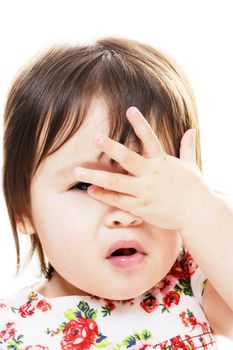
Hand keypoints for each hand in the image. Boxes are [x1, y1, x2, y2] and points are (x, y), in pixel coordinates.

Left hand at [74, 107, 207, 229]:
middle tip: (95, 138)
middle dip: (111, 148)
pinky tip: (90, 191)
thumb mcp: (192, 165)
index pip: (150, 139)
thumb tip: (192, 130)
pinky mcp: (141, 207)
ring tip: (76, 172)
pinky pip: (118, 201)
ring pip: (116, 182)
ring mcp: (144, 192)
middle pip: (128, 159)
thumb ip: (187, 147)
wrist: (198, 214)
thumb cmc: (194, 189)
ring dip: (95, 176)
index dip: (140, 124)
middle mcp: (151, 175)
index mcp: (162, 162)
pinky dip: (104, 196)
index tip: (130, 109)